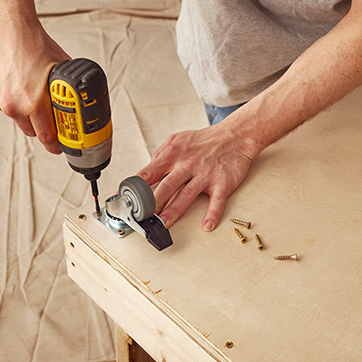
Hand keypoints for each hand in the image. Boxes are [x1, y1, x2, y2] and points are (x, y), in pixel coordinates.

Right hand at [0, 18, 70, 153]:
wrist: (6, 24)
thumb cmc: (31, 40)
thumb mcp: (60, 65)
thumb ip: (66, 86)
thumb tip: (76, 96)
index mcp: (32, 102)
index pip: (46, 137)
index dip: (56, 144)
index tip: (60, 145)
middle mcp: (12, 104)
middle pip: (30, 130)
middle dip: (41, 127)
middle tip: (48, 118)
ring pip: (14, 115)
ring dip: (23, 109)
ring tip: (28, 88)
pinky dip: (8, 96)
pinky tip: (14, 80)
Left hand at [137, 124, 253, 230]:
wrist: (235, 136)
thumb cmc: (205, 140)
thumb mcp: (178, 139)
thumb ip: (161, 154)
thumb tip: (148, 170)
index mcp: (173, 156)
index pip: (149, 172)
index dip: (135, 187)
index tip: (126, 199)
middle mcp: (187, 165)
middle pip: (166, 186)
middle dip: (153, 202)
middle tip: (143, 217)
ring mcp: (204, 175)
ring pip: (187, 195)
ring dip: (174, 211)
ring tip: (164, 223)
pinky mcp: (222, 183)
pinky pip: (216, 201)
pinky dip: (212, 214)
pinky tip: (207, 225)